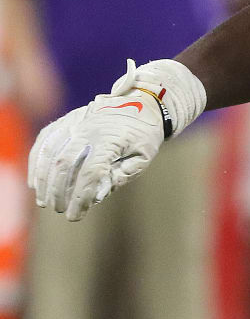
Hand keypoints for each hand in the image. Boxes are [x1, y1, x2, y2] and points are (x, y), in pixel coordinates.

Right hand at [28, 61, 168, 221]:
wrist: (144, 102)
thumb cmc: (144, 134)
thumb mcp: (143, 157)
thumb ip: (121, 176)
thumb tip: (94, 195)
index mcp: (111, 138)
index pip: (90, 172)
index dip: (80, 197)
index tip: (75, 215)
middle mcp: (88, 128)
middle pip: (65, 164)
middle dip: (58, 191)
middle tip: (59, 209)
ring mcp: (75, 121)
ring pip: (50, 152)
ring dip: (43, 180)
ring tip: (44, 201)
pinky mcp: (67, 120)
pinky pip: (45, 140)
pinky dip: (36, 161)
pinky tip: (36, 181)